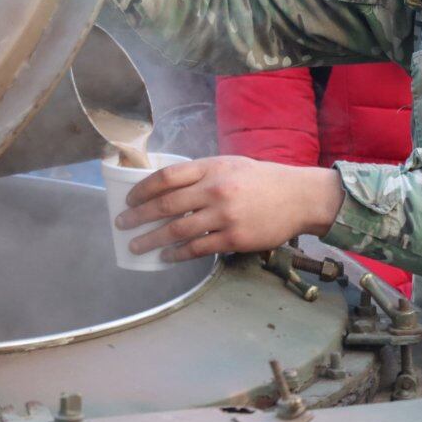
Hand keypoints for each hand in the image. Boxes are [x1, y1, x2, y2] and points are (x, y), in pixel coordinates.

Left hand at [114, 156, 344, 261]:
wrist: (298, 197)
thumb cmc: (262, 180)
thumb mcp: (231, 165)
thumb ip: (202, 173)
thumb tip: (167, 188)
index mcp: (212, 167)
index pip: (166, 177)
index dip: (143, 189)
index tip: (129, 200)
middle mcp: (216, 189)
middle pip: (166, 205)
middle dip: (138, 217)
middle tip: (122, 225)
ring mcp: (224, 215)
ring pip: (177, 230)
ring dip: (152, 240)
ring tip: (136, 246)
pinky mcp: (234, 238)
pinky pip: (197, 249)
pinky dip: (177, 254)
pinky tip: (166, 257)